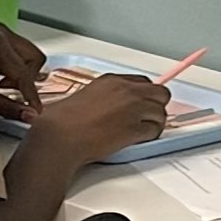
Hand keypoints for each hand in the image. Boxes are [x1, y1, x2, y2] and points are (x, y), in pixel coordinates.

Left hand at [0, 22, 45, 122]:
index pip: (22, 72)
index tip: (35, 110)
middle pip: (34, 59)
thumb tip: (29, 115)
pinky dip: (16, 67)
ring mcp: (0, 29)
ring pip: (32, 55)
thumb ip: (5, 106)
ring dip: (22, 73)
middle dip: (25, 80)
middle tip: (5, 89)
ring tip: (1, 82)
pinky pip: (23, 52)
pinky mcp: (0, 32)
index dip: (31, 95)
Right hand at [35, 70, 169, 163]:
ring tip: (139, 133)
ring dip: (153, 124)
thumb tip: (113, 107)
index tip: (141, 104)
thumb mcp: (84, 97)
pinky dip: (149, 137)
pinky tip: (136, 140)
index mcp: (112, 81)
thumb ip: (105, 97)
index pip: (143, 82)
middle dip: (155, 106)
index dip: (144, 96)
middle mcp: (125, 90)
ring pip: (160, 113)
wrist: (60, 137)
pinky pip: (155, 130)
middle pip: (160, 93)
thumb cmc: (62, 122)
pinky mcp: (134, 128)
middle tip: (145, 118)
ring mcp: (132, 108)